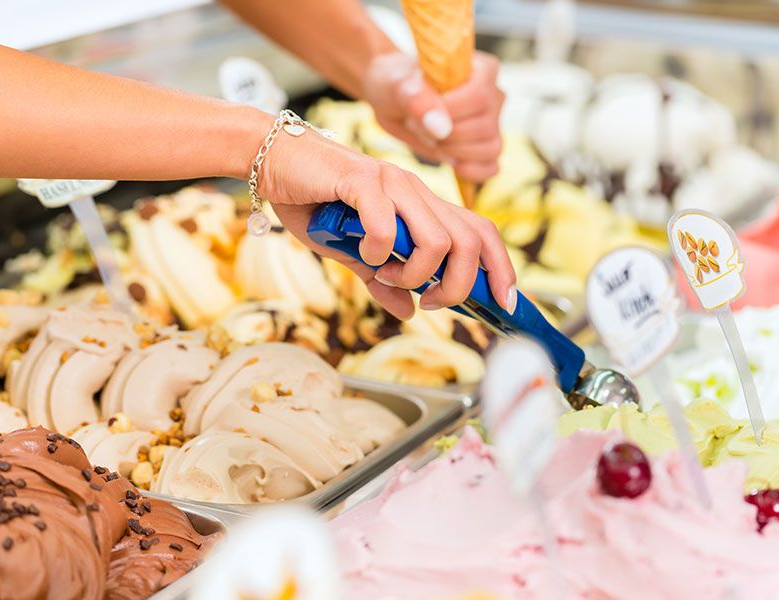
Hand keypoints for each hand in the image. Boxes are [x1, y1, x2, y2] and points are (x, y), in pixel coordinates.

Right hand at [260, 128, 515, 319]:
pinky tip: (363, 253)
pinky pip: (387, 226)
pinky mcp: (363, 180)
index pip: (481, 233)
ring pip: (438, 240)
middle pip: (472, 241)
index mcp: (421, 207)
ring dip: (416, 274)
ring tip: (387, 276)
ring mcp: (393, 183)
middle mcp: (416, 191)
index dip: (501, 268)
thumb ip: (382, 281)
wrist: (274, 160)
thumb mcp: (352, 254)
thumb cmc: (315, 203)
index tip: (505, 303)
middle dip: (459, 286)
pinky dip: (378, 251)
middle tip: (429, 302)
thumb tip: (407, 312)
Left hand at [362, 51, 504, 182]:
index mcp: (482, 69)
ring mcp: (493, 123)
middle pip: (485, 128)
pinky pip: (491, 167)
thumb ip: (419, 100)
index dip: (450, 113)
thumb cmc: (397, 85)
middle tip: (418, 125)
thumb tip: (441, 127)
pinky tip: (448, 160)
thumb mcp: (400, 87)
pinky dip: (470, 170)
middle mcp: (494, 95)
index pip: (480, 98)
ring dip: (455, 152)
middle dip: (446, 135)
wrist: (393, 100)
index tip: (420, 111)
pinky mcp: (484, 147)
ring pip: (491, 149)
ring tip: (430, 139)